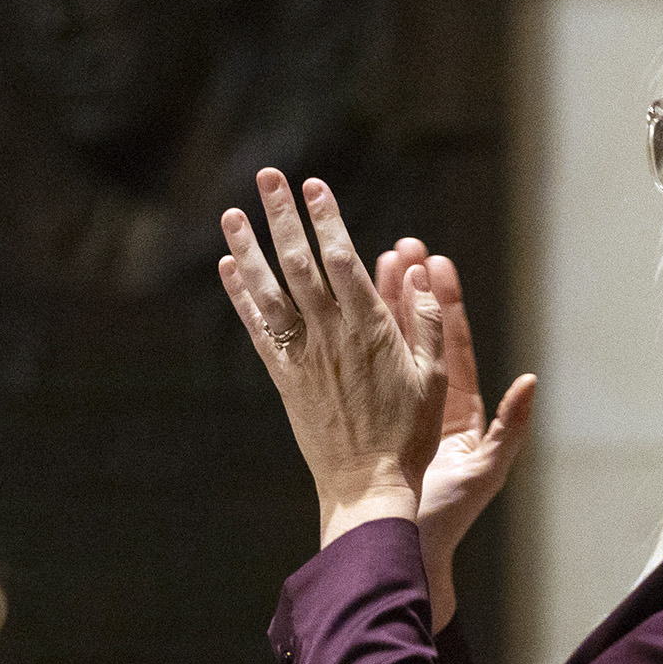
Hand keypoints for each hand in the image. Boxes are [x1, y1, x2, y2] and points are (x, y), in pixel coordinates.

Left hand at [217, 170, 446, 546]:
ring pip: (269, 291)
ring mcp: (302, 357)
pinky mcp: (284, 379)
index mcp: (370, 329)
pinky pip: (257, 330)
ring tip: (232, 213)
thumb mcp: (435, 378)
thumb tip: (422, 275)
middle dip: (282, 216)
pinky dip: (240, 297)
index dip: (326, 220)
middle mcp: (330, 335)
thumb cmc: (409, 435)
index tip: (314, 187)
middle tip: (268, 177)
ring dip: (248, 248)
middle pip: (299, 263)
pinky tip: (227, 268)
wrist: (367, 486)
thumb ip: (428, 323)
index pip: (342, 260)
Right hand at [374, 240, 535, 631]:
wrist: (405, 549)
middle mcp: (426, 401)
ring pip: (382, 346)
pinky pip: (355, 374)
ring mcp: (393, 408)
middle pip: (416, 333)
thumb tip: (530, 382)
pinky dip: (344, 344)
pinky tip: (328, 312)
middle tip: (398, 246)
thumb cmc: (448, 516)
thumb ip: (511, 426)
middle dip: (407, 288)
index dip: (443, 301)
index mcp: (459, 407)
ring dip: (375, 305)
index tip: (435, 261)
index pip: (452, 341)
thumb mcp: (487, 469)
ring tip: (364, 261)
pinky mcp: (365, 420)